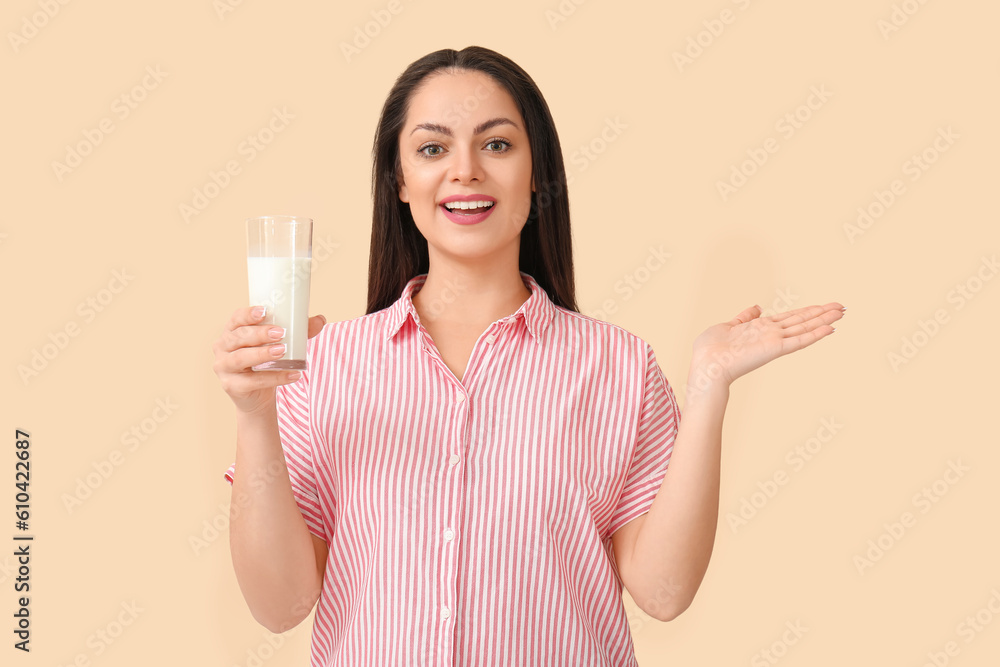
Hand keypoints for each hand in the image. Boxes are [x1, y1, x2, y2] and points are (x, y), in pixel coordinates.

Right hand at [212, 306, 325, 415]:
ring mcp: (223, 367)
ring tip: (282, 351)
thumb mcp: (280, 345)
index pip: (236, 319)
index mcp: (231, 331)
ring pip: (241, 358)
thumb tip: (320, 319)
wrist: (257, 397)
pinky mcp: (231, 386)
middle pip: (238, 337)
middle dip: (259, 334)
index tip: (264, 311)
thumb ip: (299, 332)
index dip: (248, 314)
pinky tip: (293, 374)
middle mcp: (222, 347)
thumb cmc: (265, 364)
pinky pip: (252, 381)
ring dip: (262, 354)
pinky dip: (274, 378)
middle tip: (281, 333)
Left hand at [690, 302, 844, 387]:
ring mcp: (774, 341)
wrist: (706, 365)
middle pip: (802, 320)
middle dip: (822, 313)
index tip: (823, 306)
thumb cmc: (711, 349)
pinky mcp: (774, 349)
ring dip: (824, 319)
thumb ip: (744, 317)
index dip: (807, 311)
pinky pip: (799, 340)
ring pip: (805, 327)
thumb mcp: (728, 326)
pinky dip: (815, 334)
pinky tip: (830, 328)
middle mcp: (771, 334)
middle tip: (842, 307)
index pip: (790, 317)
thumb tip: (756, 307)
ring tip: (842, 312)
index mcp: (760, 328)